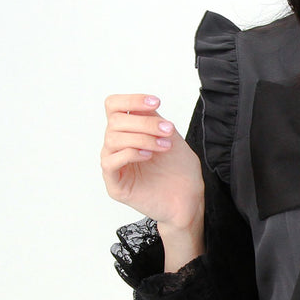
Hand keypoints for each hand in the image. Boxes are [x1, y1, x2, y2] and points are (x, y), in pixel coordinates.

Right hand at [101, 93, 203, 229]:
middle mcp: (117, 146)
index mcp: (128, 132)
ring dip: (142, 138)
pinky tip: (149, 156)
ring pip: (113, 139)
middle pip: (115, 121)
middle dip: (145, 122)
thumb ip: (153, 119)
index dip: (131, 100)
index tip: (156, 102)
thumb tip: (140, 103)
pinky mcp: (115, 185)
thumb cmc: (179, 170)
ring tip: (165, 146)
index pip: (114, 107)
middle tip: (168, 130)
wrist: (189, 199)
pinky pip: (110, 162)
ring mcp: (114, 165)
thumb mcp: (170, 136)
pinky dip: (130, 153)